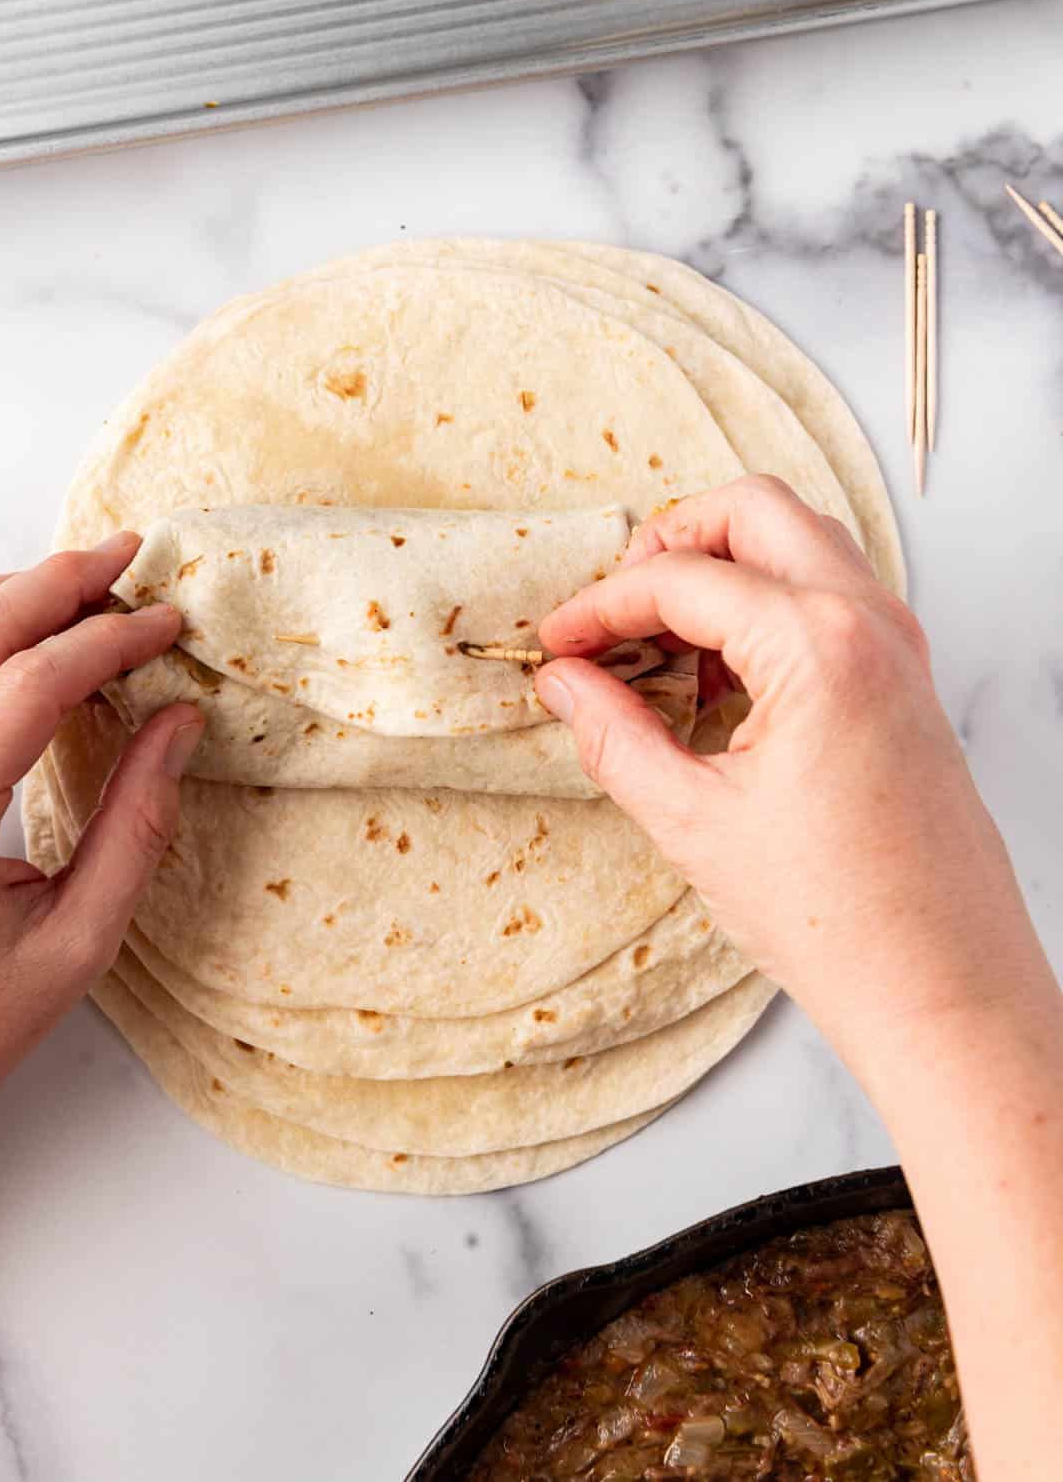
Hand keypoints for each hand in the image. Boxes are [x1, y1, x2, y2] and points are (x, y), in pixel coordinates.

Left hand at [0, 535, 200, 1225]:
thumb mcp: (74, 944)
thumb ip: (136, 826)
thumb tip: (178, 723)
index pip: (32, 683)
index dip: (112, 639)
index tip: (172, 624)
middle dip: (58, 580)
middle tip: (129, 558)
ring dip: (2, 590)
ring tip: (76, 582)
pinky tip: (5, 628)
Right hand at [536, 477, 1037, 1065]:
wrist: (944, 990)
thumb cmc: (840, 920)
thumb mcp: (695, 823)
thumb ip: (616, 736)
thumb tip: (564, 683)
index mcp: (818, 646)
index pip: (683, 579)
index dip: (602, 606)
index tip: (556, 642)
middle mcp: (870, 622)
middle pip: (753, 510)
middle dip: (671, 542)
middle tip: (615, 610)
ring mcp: (899, 646)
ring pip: (799, 541)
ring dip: (723, 568)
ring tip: (660, 647)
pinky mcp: (908, 678)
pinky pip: (830, 596)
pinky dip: (766, 605)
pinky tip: (718, 680)